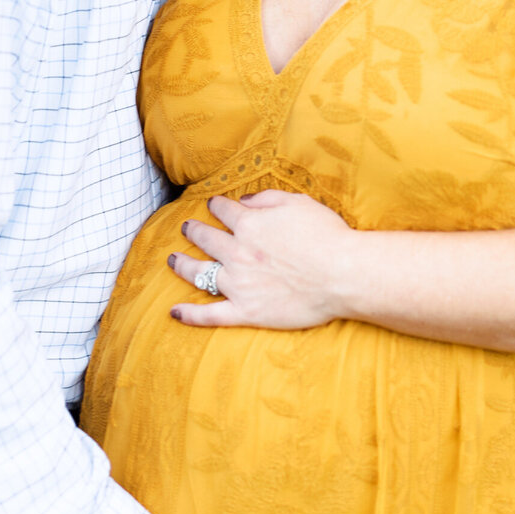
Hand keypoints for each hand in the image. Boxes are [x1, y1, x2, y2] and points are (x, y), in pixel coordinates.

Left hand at [168, 190, 353, 328]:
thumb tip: (244, 201)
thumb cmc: (327, 236)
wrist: (342, 274)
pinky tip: (174, 312)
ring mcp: (238, 284)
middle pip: (206, 239)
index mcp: (250, 224)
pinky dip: (190, 315)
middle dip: (194, 231)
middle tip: (187, 228)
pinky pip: (210, 315)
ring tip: (172, 260)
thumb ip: (267, 198)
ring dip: (182, 264)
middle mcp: (237, 252)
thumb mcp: (299, 202)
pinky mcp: (246, 312)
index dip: (217, 206)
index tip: (214, 205)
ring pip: (199, 273)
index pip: (224, 211)